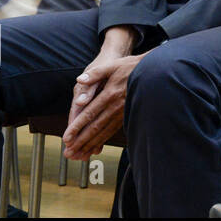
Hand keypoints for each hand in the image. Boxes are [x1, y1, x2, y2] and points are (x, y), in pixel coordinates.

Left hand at [63, 43, 143, 160]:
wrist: (153, 72)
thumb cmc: (131, 67)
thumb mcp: (112, 65)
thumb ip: (95, 73)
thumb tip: (80, 80)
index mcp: (110, 94)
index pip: (89, 114)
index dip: (77, 127)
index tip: (66, 138)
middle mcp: (116, 107)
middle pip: (95, 127)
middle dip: (80, 141)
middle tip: (69, 153)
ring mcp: (122, 113)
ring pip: (104, 132)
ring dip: (90, 145)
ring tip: (78, 155)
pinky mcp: (127, 116)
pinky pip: (112, 131)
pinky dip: (102, 141)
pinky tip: (95, 148)